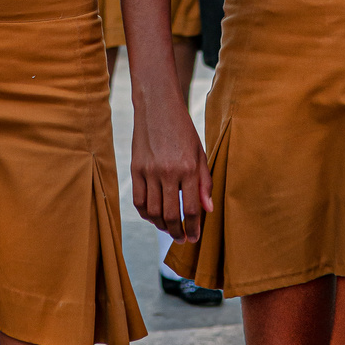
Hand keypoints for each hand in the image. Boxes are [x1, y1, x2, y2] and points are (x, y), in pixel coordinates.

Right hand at [131, 93, 212, 242]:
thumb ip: (205, 182)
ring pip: (153, 212)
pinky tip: (153, 215)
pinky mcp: (135, 168)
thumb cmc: (183, 129)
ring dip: (161, 226)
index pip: (192, 209)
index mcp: (189, 168)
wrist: (157, 106)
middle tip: (181, 239)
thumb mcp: (200, 152)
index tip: (194, 238)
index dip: (193, 228)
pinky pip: (138, 201)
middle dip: (177, 232)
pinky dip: (145, 214)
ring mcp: (149, 171)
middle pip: (171, 215)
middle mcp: (168, 172)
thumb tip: (208, 209)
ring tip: (168, 228)